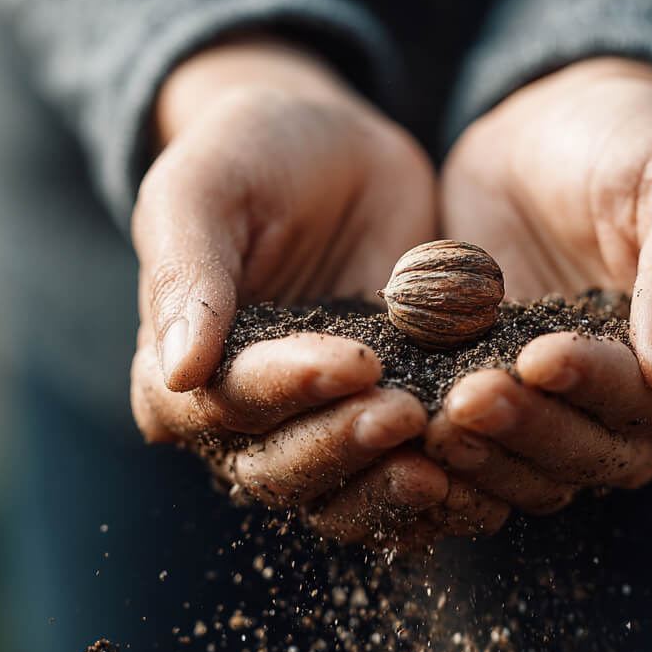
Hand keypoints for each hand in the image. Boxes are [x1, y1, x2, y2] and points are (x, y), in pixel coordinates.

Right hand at [130, 38, 448, 546]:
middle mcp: (244, 422)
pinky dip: (435, 494)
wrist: (336, 153)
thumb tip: (177, 371)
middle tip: (405, 413)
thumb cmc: (252, 157)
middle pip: (280, 471)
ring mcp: (317, 432)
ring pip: (339, 499)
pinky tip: (473, 482)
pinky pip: (398, 486)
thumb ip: (186, 275)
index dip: (285, 391)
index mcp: (180, 374)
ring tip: (441, 466)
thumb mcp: (205, 189)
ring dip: (387, 491)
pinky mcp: (382, 429)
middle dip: (343, 446)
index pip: (223, 406)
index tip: (353, 361)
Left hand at [429, 58, 651, 512]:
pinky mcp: (501, 414)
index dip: (601, 390)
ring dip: (485, 457)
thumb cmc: (627, 145)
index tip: (540, 357)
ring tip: (431, 423)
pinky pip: (480, 457)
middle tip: (467, 399)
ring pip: (532, 475)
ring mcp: (563, 420)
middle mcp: (636, 414)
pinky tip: (400, 429)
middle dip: (529, 430)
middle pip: (592, 457)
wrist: (546, 139)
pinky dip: (446, 457)